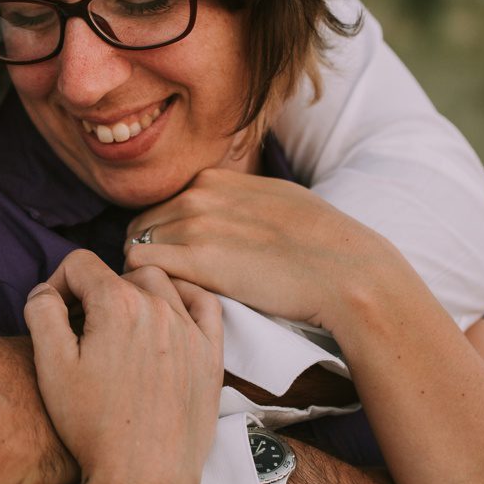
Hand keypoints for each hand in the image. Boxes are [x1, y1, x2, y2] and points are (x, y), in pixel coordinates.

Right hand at [22, 251, 223, 483]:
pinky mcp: (210, 354)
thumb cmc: (93, 426)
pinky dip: (184, 299)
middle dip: (96, 293)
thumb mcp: (51, 367)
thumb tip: (46, 291)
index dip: (58, 283)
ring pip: (160, 284)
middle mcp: (159, 307)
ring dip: (136, 294)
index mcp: (117, 304)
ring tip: (119, 328)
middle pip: (120, 274)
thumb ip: (42, 312)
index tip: (54, 314)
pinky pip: (204, 304)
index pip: (80, 265)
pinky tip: (168, 316)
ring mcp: (190, 329)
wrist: (144, 477)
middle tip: (82, 332)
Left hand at [122, 169, 412, 333]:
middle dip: (149, 253)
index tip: (175, 260)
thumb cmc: (321, 243)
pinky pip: (140, 267)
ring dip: (146, 273)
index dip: (163, 234)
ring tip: (167, 300)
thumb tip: (222, 211)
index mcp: (216, 178)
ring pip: (136, 245)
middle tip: (165, 287)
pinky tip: (169, 305)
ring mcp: (196, 225)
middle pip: (143, 223)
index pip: (162, 203)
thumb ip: (239, 200)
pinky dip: (146, 285)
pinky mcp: (197, 261)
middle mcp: (200, 194)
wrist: (346, 271)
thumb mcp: (276, 199)